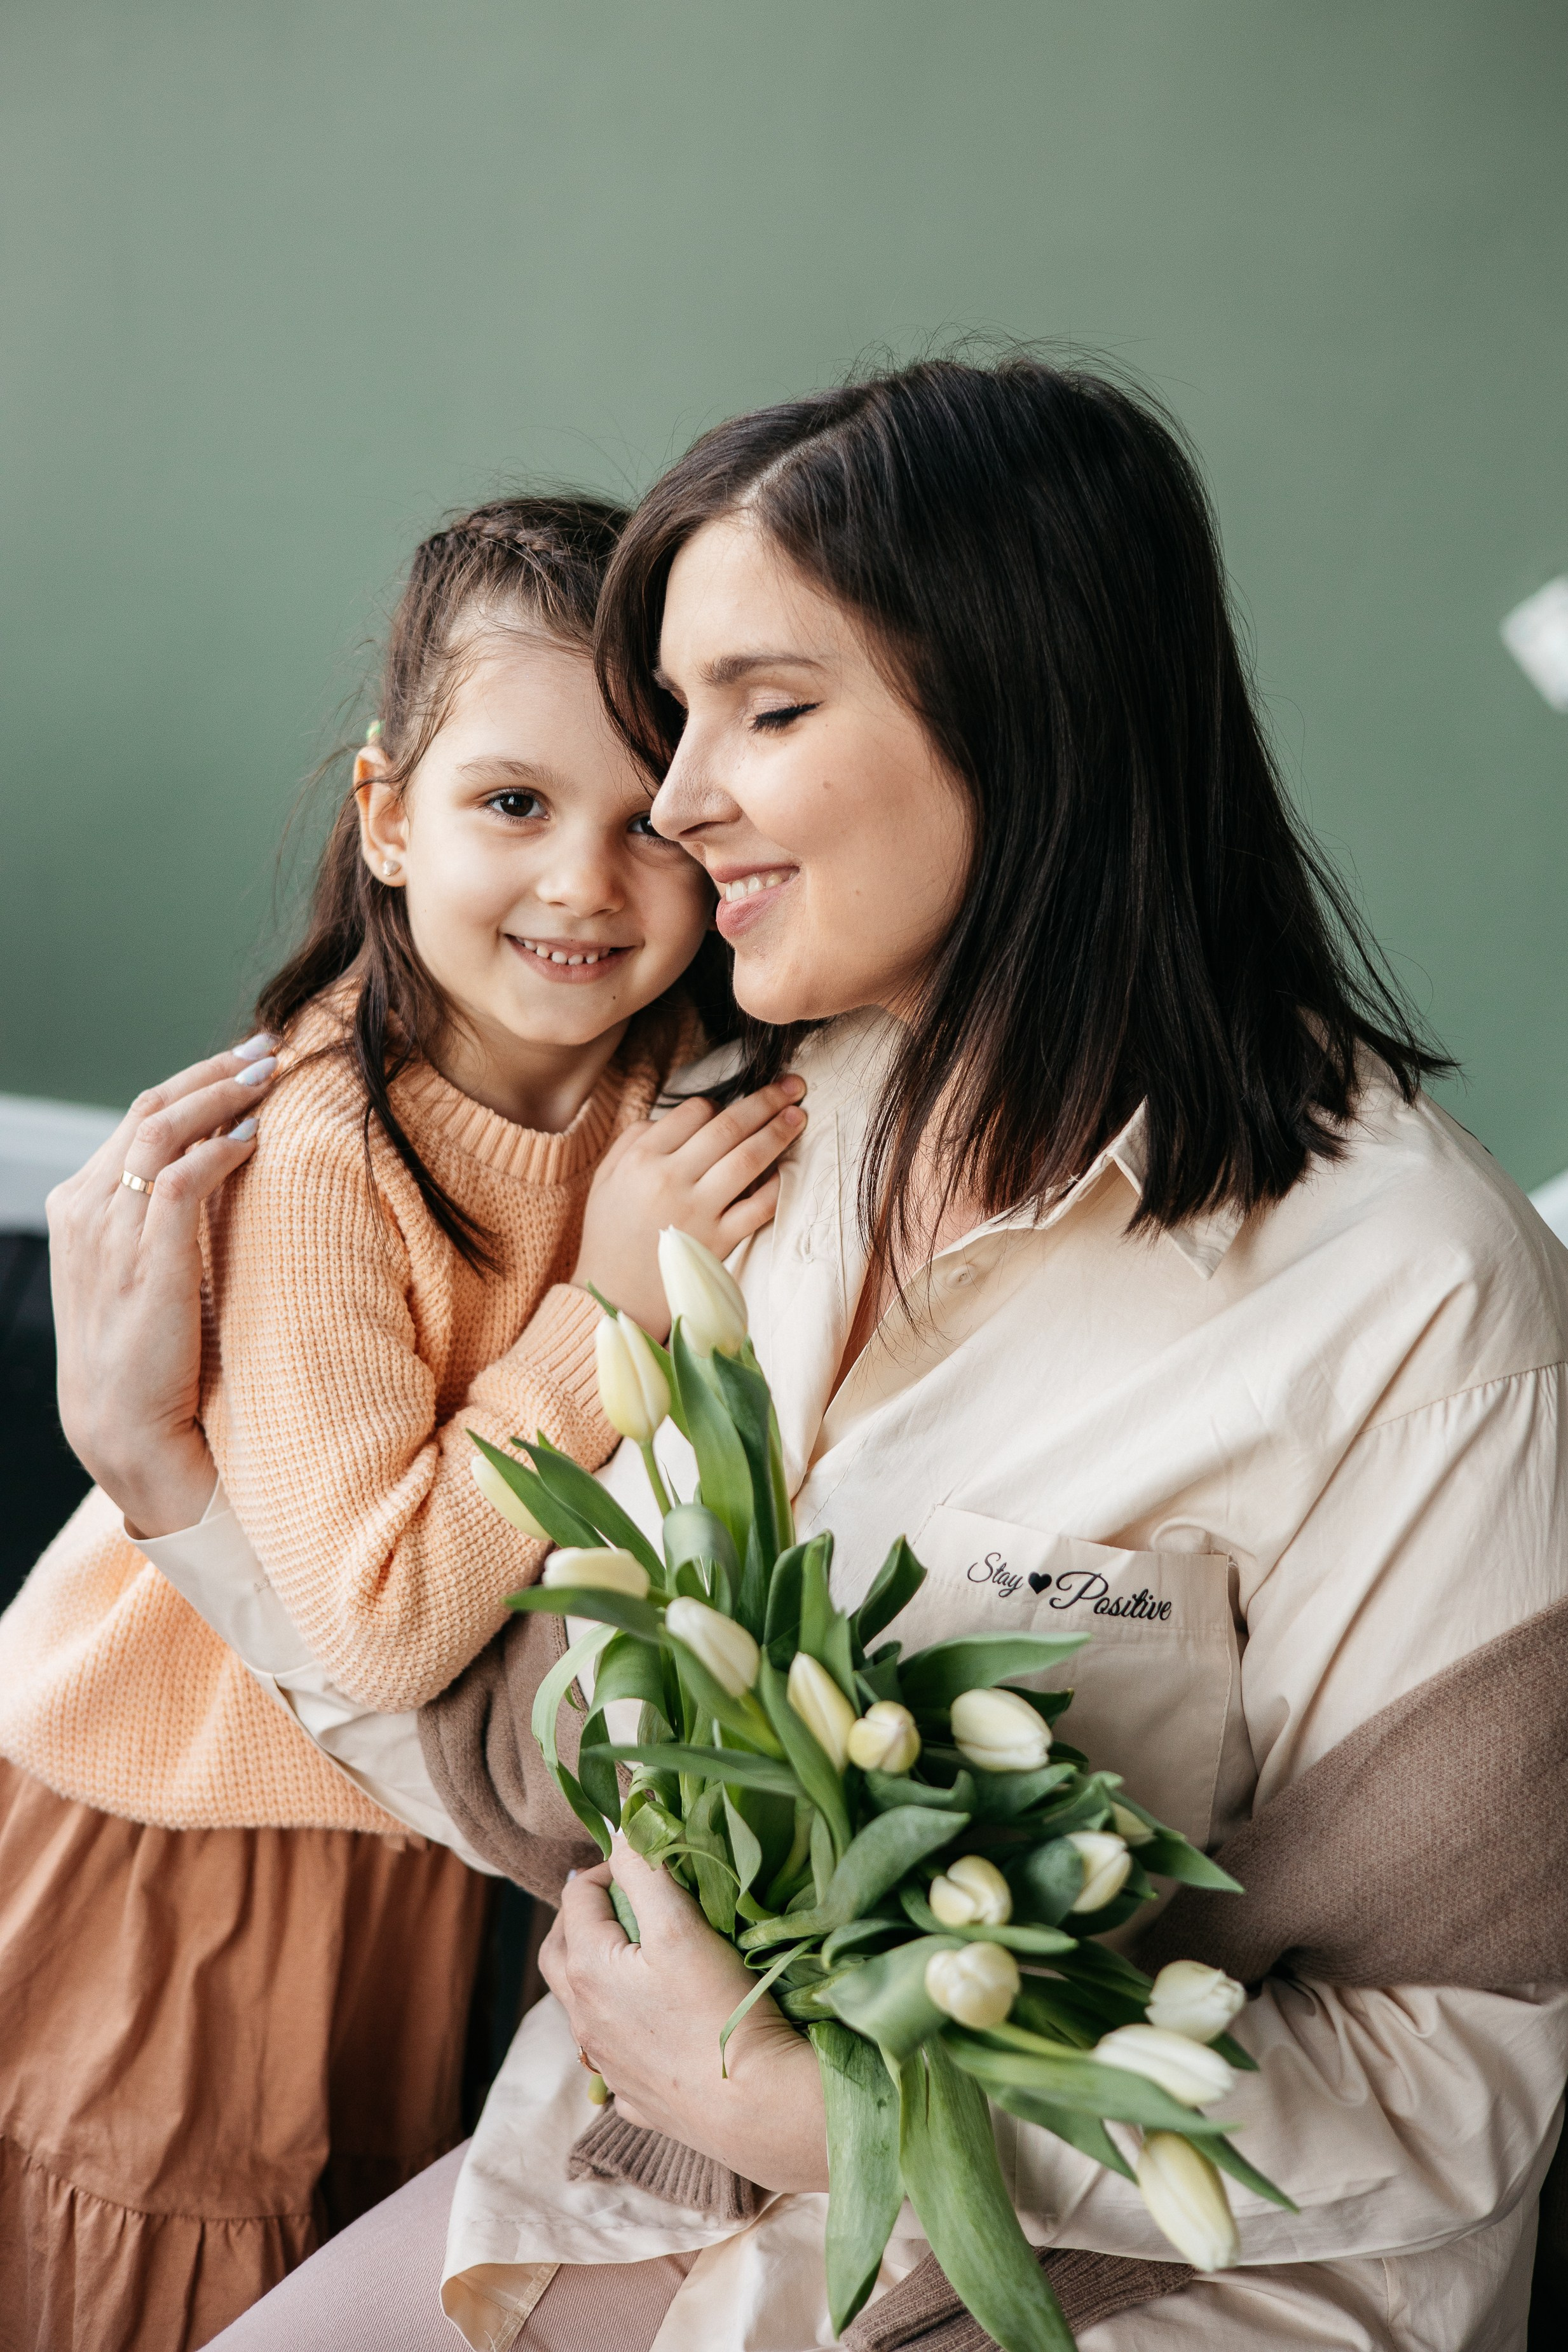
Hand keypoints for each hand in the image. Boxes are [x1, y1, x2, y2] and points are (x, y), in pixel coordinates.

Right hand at [47, 1038, 279, 1539]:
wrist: (125, 1427)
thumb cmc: (146, 1352)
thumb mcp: (140, 1269)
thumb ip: (160, 1218)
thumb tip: (214, 1166)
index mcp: (79, 1206)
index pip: (137, 1120)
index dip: (193, 1084)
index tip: (244, 1063)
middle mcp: (86, 1210)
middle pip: (148, 1111)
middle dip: (210, 1073)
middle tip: (266, 1048)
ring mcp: (110, 1235)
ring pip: (161, 1132)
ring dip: (218, 1095)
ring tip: (269, 1076)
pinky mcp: (146, 1261)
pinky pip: (180, 1181)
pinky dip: (217, 1149)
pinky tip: (253, 1138)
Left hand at [540, 1842, 828, 2193]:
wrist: (754, 2107)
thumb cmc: (717, 2011)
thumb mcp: (680, 1926)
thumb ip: (644, 1870)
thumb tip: (620, 1825)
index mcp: (588, 1970)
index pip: (575, 1897)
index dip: (603, 1867)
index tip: (639, 1861)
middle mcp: (584, 2020)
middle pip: (558, 1954)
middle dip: (578, 1917)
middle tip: (615, 1898)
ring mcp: (607, 2065)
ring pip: (580, 2007)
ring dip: (593, 1972)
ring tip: (630, 1956)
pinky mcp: (635, 2097)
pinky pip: (612, 2058)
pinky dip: (619, 2030)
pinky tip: (649, 2025)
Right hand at [571, 1076, 805, 1337]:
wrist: (614, 1299)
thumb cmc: (610, 1236)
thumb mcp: (606, 1180)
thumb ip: (633, 1140)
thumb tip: (673, 1114)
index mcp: (642, 1158)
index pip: (693, 1112)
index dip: (720, 1104)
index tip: (734, 1107)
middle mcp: (671, 1179)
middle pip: (728, 1127)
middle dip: (766, 1102)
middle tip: (794, 1087)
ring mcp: (698, 1211)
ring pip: (748, 1159)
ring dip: (778, 1133)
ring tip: (800, 1116)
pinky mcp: (719, 1242)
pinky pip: (757, 1208)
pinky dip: (777, 1188)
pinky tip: (789, 1173)